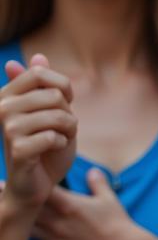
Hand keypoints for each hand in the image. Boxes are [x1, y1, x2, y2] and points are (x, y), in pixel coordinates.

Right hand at [0, 55, 75, 214]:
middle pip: (55, 96)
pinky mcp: (17, 149)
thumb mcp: (50, 111)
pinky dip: (62, 145)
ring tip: (58, 139)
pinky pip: (54, 136)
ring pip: (58, 115)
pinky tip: (52, 151)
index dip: (64, 87)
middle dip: (69, 114)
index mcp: (7, 95)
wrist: (36, 183)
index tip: (66, 103)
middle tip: (61, 129)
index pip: (40, 74)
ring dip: (69, 130)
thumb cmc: (45, 145)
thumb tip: (38, 56)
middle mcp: (2, 108)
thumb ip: (43, 85)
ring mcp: (8, 128)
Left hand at [31, 167, 153, 239]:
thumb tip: (92, 171)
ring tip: (32, 221)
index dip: (34, 186)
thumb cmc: (116, 222)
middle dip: (24, 204)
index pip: (40, 190)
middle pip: (27, 210)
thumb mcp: (109, 198)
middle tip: (23, 202)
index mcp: (68, 204)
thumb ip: (98, 183)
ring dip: (29, 225)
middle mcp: (56, 221)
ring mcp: (54, 238)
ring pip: (28, 230)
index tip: (33, 184)